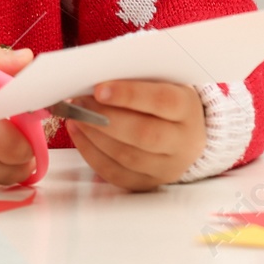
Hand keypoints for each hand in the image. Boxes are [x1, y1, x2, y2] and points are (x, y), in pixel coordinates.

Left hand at [64, 80, 206, 190]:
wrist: (185, 132)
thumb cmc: (164, 100)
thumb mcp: (160, 83)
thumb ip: (134, 81)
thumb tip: (95, 84)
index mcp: (187, 109)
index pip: (161, 101)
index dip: (129, 95)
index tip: (99, 89)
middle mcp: (183, 142)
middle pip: (144, 135)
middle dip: (105, 119)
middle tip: (80, 104)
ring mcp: (168, 167)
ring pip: (128, 157)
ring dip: (95, 136)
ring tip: (76, 117)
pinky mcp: (149, 183)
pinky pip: (116, 174)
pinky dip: (92, 154)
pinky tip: (80, 134)